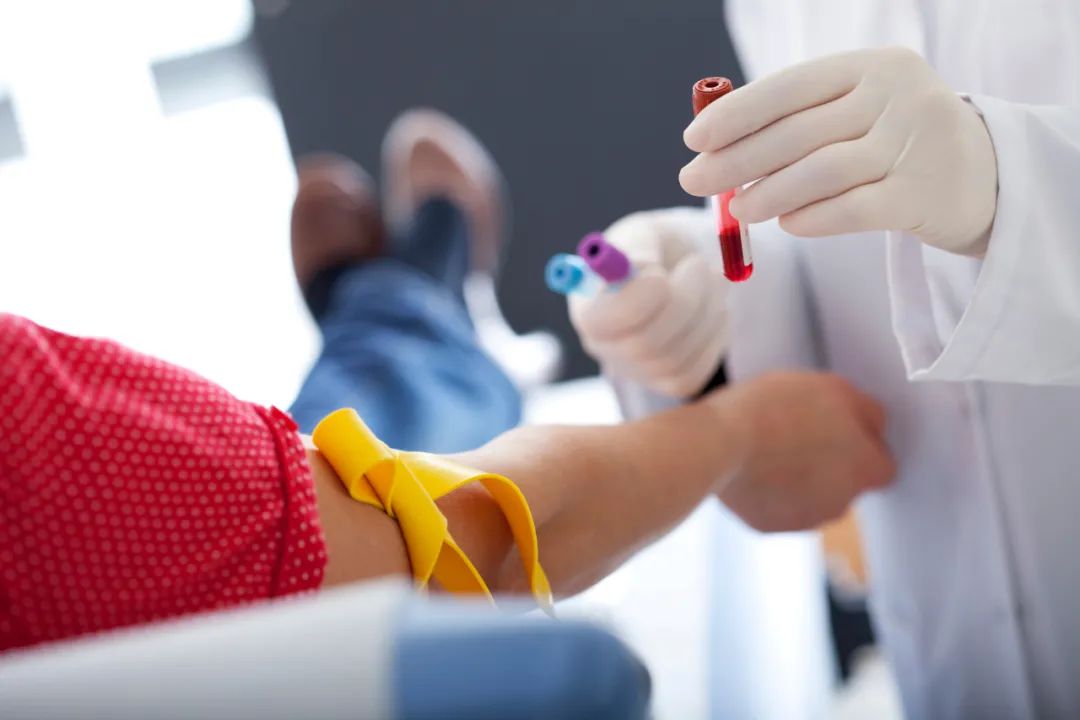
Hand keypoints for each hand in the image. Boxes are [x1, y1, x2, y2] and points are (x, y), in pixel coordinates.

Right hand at [568, 208, 729, 398]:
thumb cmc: (654, 247)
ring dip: (707, 311)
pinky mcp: (667, 382)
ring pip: (676, 358)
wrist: (677, 267)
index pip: (599, 322)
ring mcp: (635, 369)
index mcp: (588, 306)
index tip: (660, 274)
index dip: (634, 302)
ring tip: (714, 278)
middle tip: (700, 265)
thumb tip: (642, 269)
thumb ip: (638, 247)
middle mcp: (603, 345)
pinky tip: (714, 310)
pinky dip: (714, 336)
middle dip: (684, 301)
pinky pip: (695, 371)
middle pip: (644, 344)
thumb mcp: (643, 233)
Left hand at [680, 47, 997, 256]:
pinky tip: (787, 224)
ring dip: (769, 193)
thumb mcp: (854, 111)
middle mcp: (896, 96)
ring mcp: (914, 144)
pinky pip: (853, 209)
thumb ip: (794, 121)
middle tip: (694, 181)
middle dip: (736, 160)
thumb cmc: (893, 141)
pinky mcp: (923, 194)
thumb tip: (713, 149)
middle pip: (797, 132)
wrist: (982, 173)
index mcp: (870, 66)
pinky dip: (812, 219)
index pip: (790, 87)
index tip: (694, 139)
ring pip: (822, 172)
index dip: (737, 113)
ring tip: (740, 210)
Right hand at [704, 372, 894, 531]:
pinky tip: (749, 467)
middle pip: (844, 485)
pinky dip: (767, 493)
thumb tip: (874, 426)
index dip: (862, 447)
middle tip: (797, 434)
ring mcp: (804, 520)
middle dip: (827, 466)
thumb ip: (866, 411)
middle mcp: (842, 504)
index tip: (838, 431)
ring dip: (797, 480)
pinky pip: (775, 508)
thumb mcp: (834, 387)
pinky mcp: (768, 527)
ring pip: (810, 499)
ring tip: (767, 449)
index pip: (881, 466)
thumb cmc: (777, 409)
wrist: (721, 442)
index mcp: (866, 469)